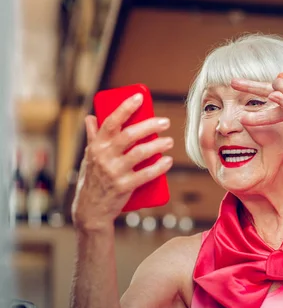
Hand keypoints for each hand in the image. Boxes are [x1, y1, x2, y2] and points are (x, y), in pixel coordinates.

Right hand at [71, 94, 173, 231]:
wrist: (90, 210)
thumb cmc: (92, 179)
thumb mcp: (88, 157)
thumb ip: (92, 137)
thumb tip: (91, 117)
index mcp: (96, 146)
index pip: (111, 122)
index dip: (125, 108)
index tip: (139, 97)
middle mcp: (104, 157)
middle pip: (129, 135)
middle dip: (149, 125)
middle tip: (165, 122)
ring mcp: (114, 173)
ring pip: (140, 154)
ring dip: (158, 145)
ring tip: (169, 141)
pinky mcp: (124, 187)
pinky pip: (145, 175)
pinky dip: (159, 167)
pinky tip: (168, 161)